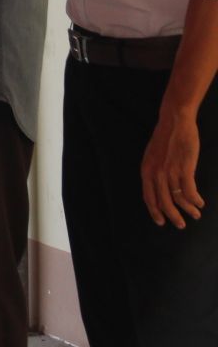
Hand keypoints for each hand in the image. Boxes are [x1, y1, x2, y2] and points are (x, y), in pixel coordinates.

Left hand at [141, 110, 204, 228]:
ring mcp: (170, 171)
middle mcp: (156, 173)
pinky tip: (200, 203)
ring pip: (179, 199)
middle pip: (164, 202)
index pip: (148, 197)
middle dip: (173, 216)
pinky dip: (196, 200)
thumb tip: (160, 188)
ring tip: (195, 214)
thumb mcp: (152, 156)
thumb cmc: (165, 138)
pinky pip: (190, 191)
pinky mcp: (184, 168)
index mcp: (146, 170)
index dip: (155, 211)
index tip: (161, 222)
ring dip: (188, 209)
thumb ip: (154, 172)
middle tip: (181, 225)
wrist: (174, 121)